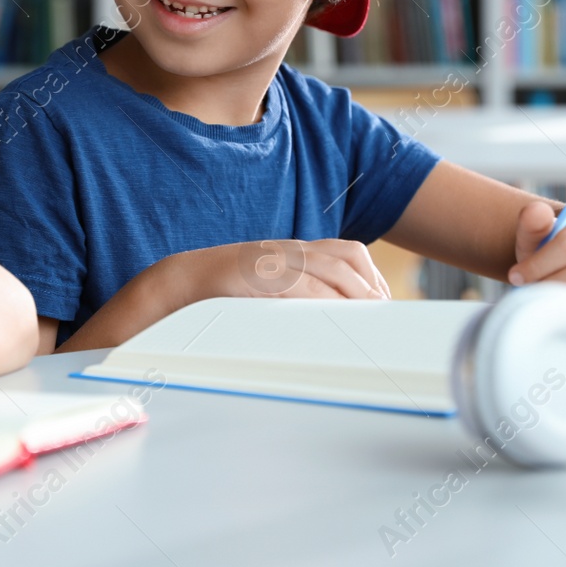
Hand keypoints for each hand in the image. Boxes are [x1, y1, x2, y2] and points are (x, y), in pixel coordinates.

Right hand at [168, 238, 390, 303]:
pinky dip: (326, 300)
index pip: (346, 251)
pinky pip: (303, 285)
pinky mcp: (263, 275)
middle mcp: (289, 250)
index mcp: (293, 250)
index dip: (371, 274)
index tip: (381, 299)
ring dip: (357, 292)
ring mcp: (277, 260)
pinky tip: (336, 316)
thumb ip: (296, 288)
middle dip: (371, 282)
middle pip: (348, 255)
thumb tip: (327, 310)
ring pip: (332, 268)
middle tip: (380, 310)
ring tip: (368, 314)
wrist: (184, 279)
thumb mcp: (268, 281)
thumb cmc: (225, 286)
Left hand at [508, 201, 565, 321]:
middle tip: (530, 290)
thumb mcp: (538, 236)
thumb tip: (535, 209)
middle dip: (550, 283)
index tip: (516, 275)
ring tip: (543, 298)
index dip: (539, 263)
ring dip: (560, 302)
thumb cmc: (553, 252)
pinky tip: (557, 312)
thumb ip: (532, 223)